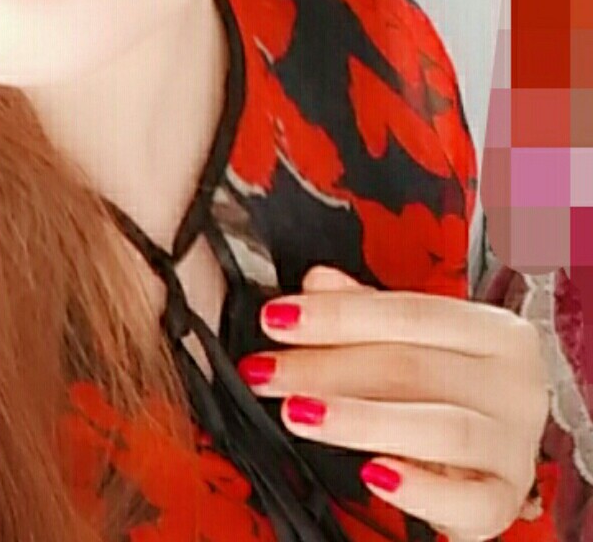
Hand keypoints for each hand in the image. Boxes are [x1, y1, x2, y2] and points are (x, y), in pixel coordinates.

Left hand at [237, 266, 549, 541]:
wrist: (493, 448)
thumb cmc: (449, 386)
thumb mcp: (413, 340)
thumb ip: (364, 309)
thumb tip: (316, 282)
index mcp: (490, 329)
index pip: (405, 312)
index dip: (335, 315)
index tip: (276, 318)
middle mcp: (512, 381)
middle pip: (411, 367)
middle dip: (326, 367)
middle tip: (268, 371)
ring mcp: (515, 443)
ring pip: (439, 428)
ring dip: (358, 419)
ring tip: (298, 413)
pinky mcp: (507, 498)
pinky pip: (471, 501)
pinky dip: (420, 490)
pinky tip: (372, 476)